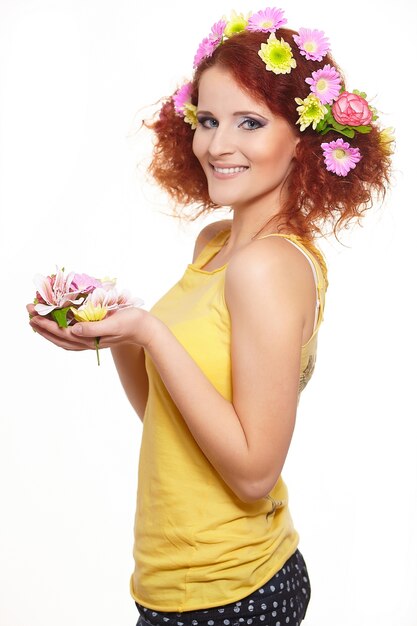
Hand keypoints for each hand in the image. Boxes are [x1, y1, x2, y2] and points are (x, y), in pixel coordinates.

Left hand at [27, 304, 156, 352]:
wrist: (145, 329)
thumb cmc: (132, 322)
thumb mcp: (114, 322)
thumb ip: (94, 328)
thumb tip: (74, 330)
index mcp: (91, 338)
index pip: (63, 333)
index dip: (46, 324)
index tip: (33, 314)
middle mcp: (88, 342)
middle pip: (59, 337)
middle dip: (42, 327)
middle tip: (29, 312)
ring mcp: (91, 341)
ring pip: (63, 339)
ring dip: (49, 330)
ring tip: (37, 320)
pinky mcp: (94, 336)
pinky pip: (71, 337)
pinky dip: (60, 333)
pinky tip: (57, 327)